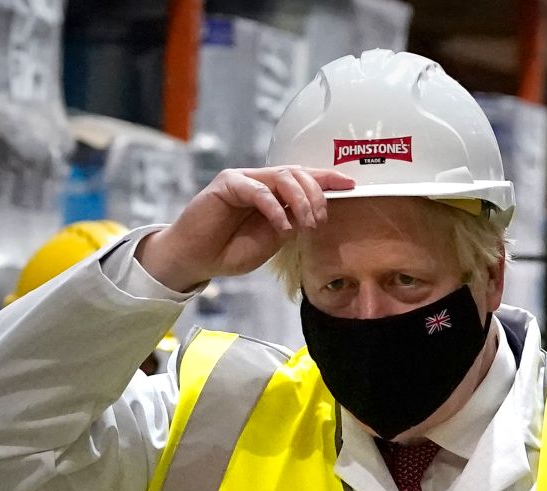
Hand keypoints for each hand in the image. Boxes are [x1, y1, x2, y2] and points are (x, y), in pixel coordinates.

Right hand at [136, 166, 354, 291]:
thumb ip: (291, 224)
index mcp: (273, 194)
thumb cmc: (229, 251)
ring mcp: (243, 180)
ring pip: (282, 176)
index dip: (328, 179)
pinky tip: (282, 224)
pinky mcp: (227, 184)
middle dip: (316, 195)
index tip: (350, 184)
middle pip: (298, 173)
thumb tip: (312, 214)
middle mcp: (260, 182)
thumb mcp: (272, 240)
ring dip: (301, 200)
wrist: (196, 259)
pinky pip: (258, 190)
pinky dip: (274, 208)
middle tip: (319, 220)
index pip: (305, 179)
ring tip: (306, 223)